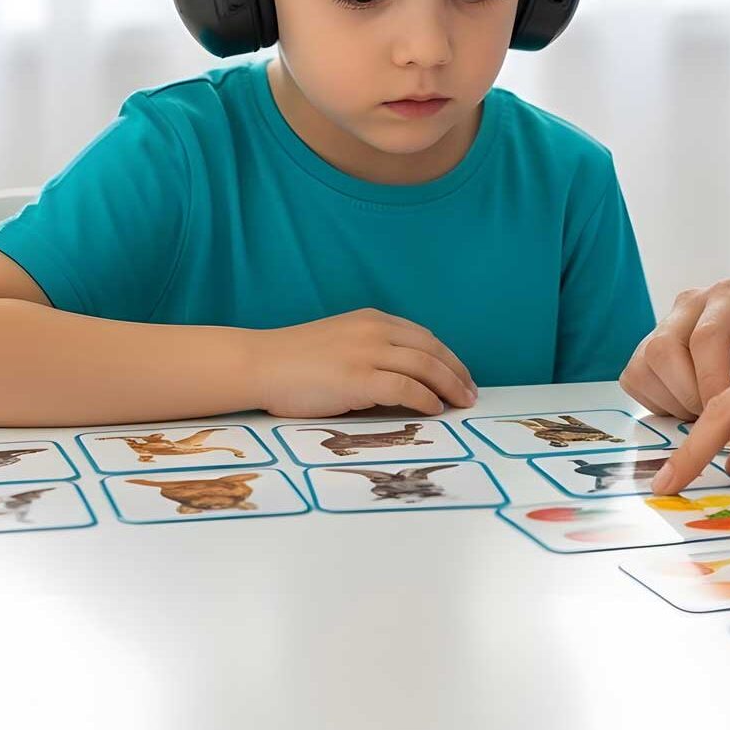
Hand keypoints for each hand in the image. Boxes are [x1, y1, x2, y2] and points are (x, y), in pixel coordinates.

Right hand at [248, 309, 477, 418]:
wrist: (259, 363)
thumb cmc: (294, 361)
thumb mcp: (341, 343)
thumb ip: (372, 353)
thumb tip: (406, 381)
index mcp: (372, 320)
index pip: (424, 337)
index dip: (448, 357)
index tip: (460, 375)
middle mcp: (375, 330)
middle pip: (432, 349)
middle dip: (456, 372)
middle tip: (471, 393)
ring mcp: (367, 352)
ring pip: (425, 366)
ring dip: (449, 386)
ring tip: (461, 403)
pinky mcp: (358, 378)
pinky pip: (405, 387)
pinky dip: (425, 398)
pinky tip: (434, 409)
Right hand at [618, 279, 729, 419]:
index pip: (706, 338)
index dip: (713, 385)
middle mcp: (692, 302)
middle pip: (664, 349)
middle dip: (690, 396)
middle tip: (720, 416)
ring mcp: (666, 321)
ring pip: (644, 366)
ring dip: (674, 403)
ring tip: (709, 411)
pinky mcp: (648, 345)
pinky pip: (635, 379)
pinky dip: (659, 404)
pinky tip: (692, 406)